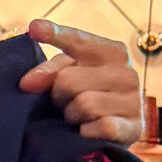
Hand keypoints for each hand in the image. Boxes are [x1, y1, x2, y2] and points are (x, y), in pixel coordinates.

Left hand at [18, 22, 143, 143]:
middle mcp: (127, 72)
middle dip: (59, 96)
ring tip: (78, 117)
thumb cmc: (89, 96)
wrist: (119, 129)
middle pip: (68, 80)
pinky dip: (87, 132)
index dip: (55, 34)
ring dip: (72, 116)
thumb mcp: (70, 76)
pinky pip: (100, 127)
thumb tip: (27, 83)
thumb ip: (48, 72)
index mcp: (112, 52)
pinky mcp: (135, 127)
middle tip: (65, 102)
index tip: (34, 29)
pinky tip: (90, 131)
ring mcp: (134, 100)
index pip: (78, 41)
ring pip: (84, 104)